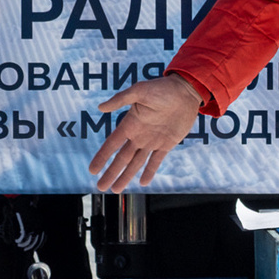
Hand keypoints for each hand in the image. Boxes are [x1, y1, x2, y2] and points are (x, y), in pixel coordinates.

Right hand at [86, 73, 204, 191]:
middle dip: (111, 173)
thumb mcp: (139, 91)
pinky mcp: (166, 144)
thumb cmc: (161, 89)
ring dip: (126, 176)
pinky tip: (142, 183)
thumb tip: (100, 107)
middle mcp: (138, 135)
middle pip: (121, 159)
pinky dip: (149, 172)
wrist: (185, 92)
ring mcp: (152, 141)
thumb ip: (120, 100)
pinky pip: (155, 161)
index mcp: (130, 123)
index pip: (112, 144)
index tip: (92, 170)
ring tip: (116, 190)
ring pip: (136, 163)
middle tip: (101, 187)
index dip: (102, 157)